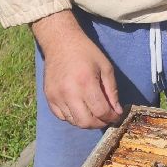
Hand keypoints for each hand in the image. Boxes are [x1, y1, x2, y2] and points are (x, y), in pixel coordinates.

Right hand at [31, 11, 124, 128]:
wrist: (60, 43)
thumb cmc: (86, 53)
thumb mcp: (106, 68)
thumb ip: (112, 91)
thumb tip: (117, 111)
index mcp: (86, 83)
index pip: (101, 111)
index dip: (112, 117)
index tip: (116, 115)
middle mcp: (69, 92)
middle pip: (86, 122)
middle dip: (99, 123)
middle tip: (106, 117)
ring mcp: (56, 96)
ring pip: (73, 122)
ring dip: (86, 121)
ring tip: (94, 112)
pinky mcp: (49, 97)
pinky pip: (62, 117)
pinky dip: (73, 117)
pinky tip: (80, 108)